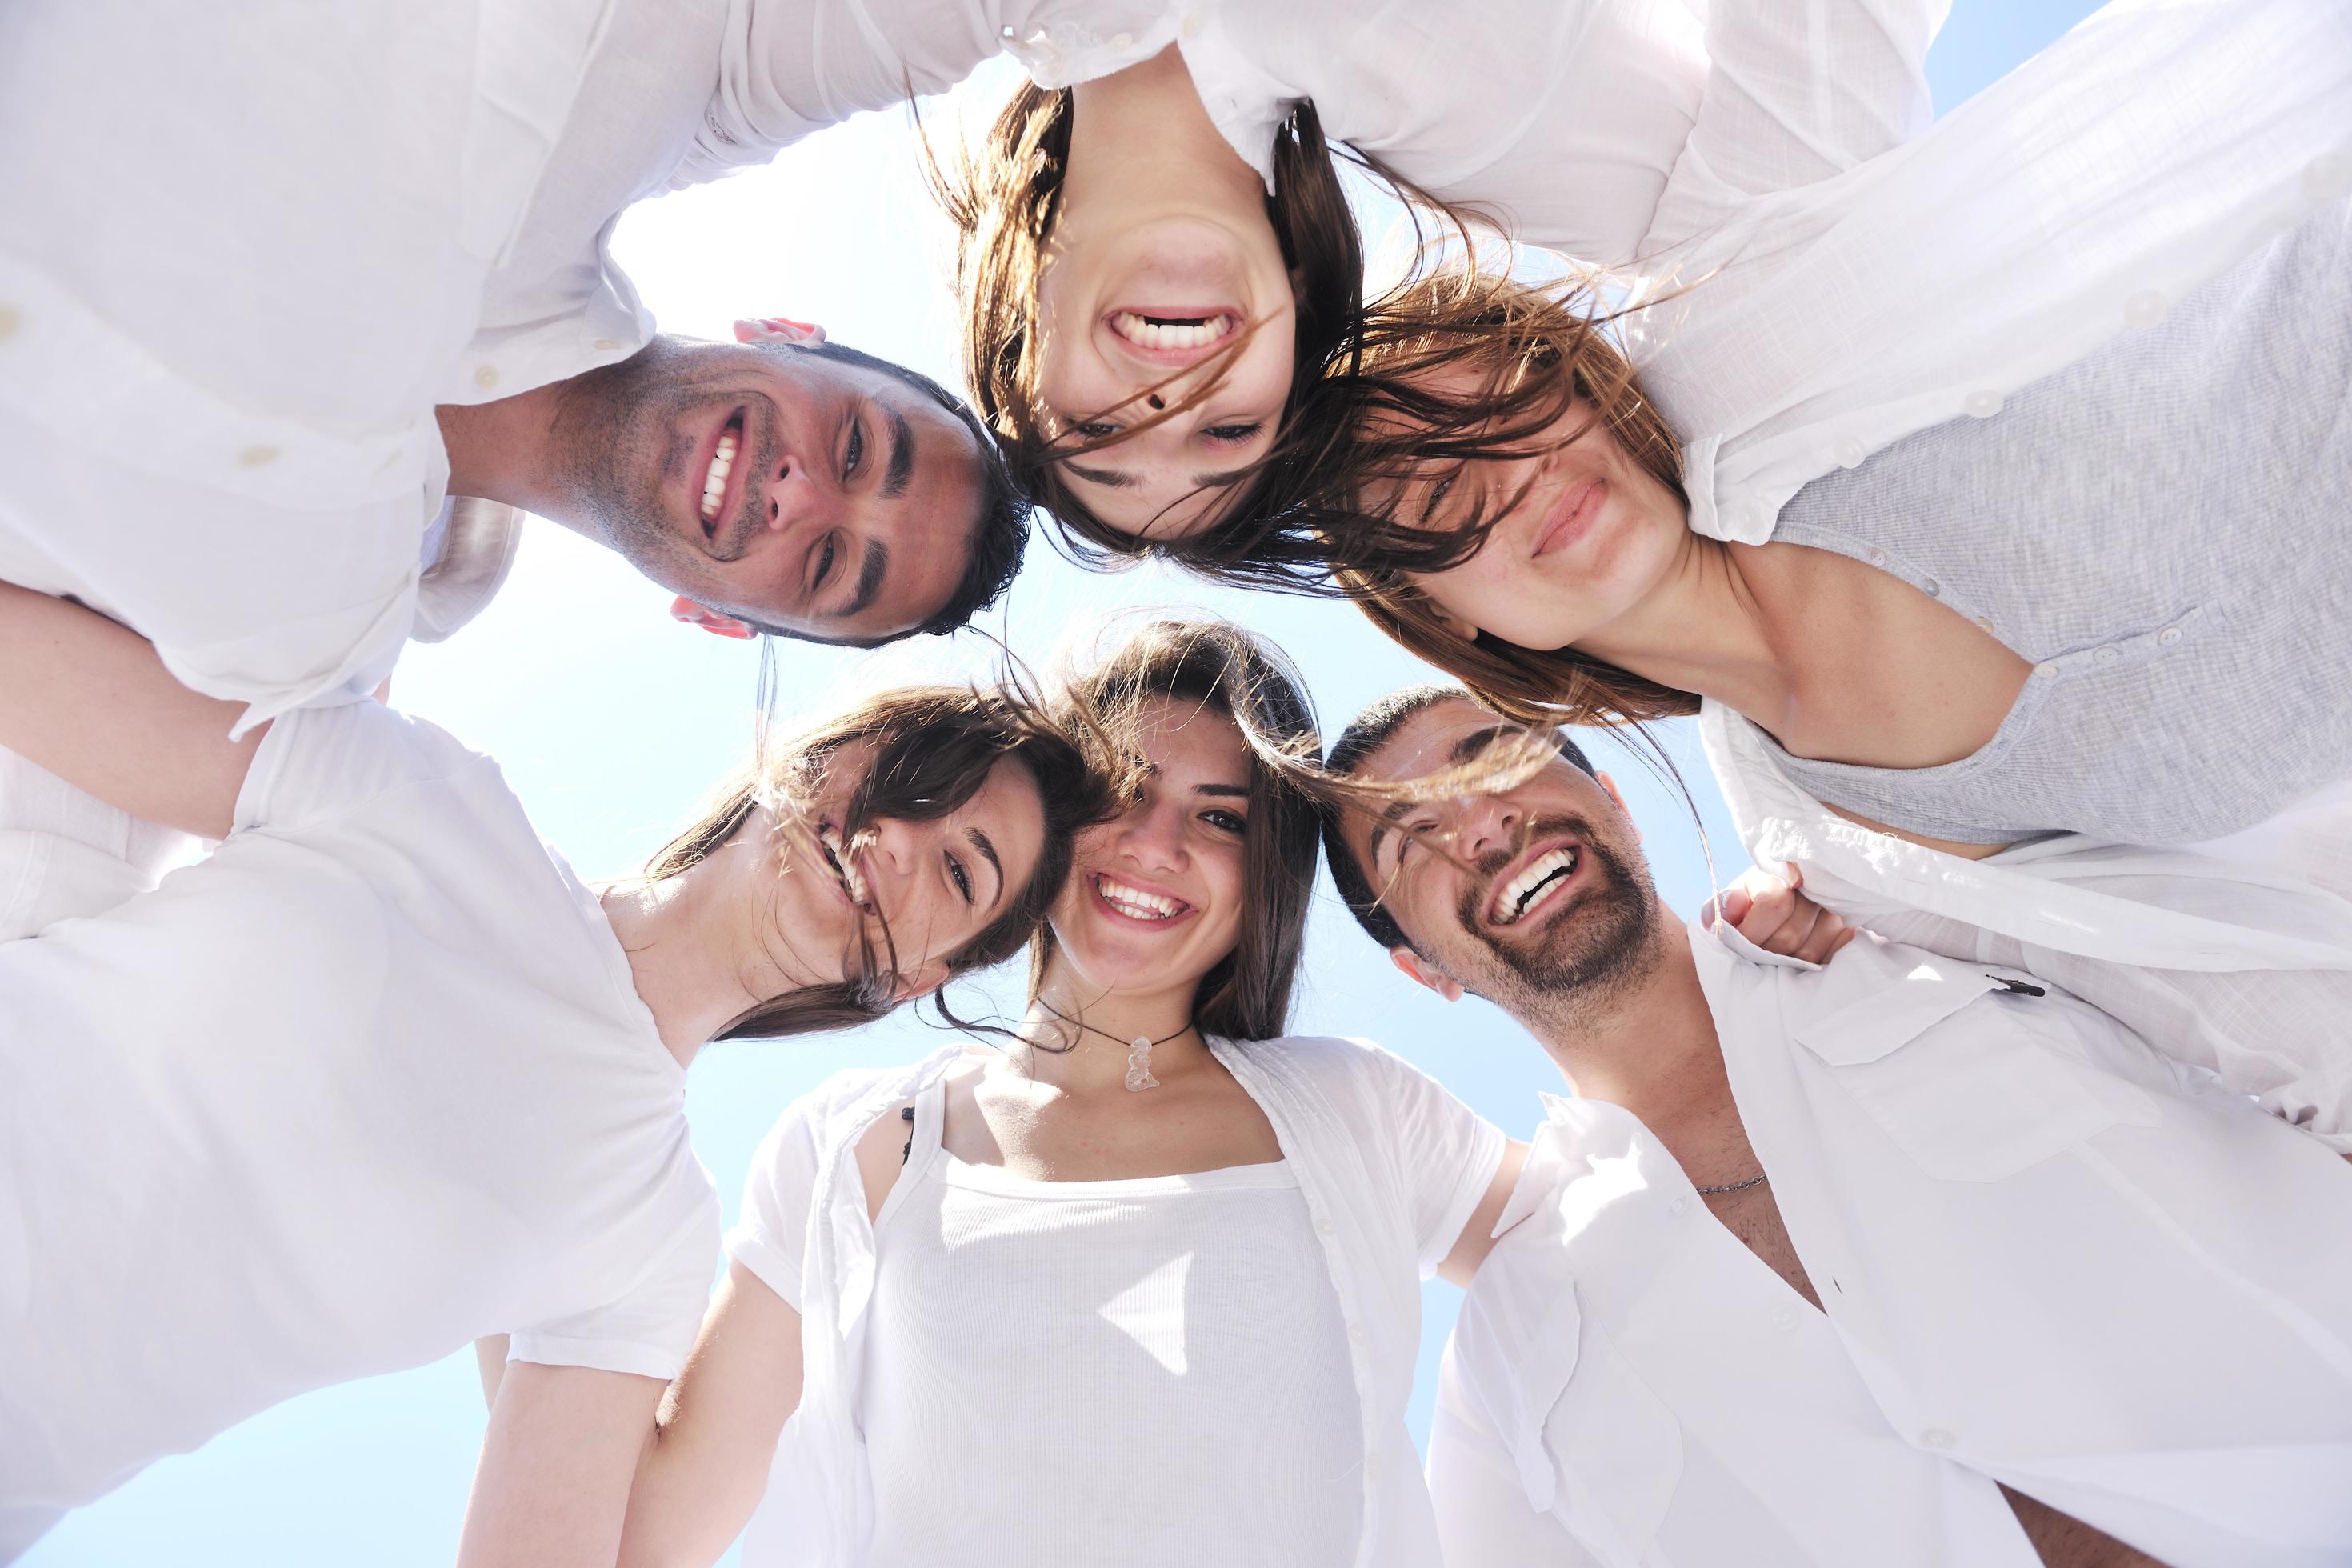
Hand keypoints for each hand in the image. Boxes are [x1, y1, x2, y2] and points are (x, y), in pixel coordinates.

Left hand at [1711, 862, 1856, 965]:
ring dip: (1787, 964)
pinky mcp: (1848, 927)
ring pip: (1811, 951)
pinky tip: (1796, 961)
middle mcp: (1811, 885)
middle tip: (1754, 956)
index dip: (1753, 932)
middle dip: (1766, 953)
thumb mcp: (1724, 906)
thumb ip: (1720, 907)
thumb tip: (1736, 903)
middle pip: (1790, 935)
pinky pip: (1831, 956)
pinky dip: (1811, 967)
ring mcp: (1833, 907)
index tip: (1740, 943)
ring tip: (1774, 958)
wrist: (1770, 914)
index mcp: (1776, 873)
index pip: (1773, 904)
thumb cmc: (1745, 911)